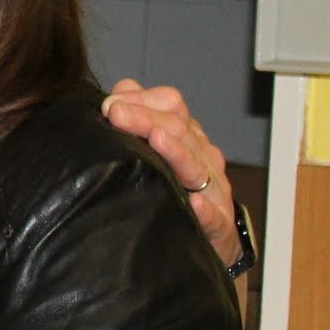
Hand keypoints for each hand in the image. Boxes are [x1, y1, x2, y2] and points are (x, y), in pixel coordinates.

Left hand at [101, 79, 241, 268]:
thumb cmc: (181, 191)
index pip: (172, 107)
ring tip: (156, 140)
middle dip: (147, 118)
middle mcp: (204, 158)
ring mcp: (214, 191)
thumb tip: (123, 88)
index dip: (143, 101)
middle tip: (117, 112)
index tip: (111, 103)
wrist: (214, 241)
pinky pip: (215, 217)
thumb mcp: (161, 151)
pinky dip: (205, 209)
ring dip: (177, 152)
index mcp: (189, 138)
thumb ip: (143, 117)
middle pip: (181, 131)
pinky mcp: (219, 225)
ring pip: (198, 167)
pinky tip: (194, 203)